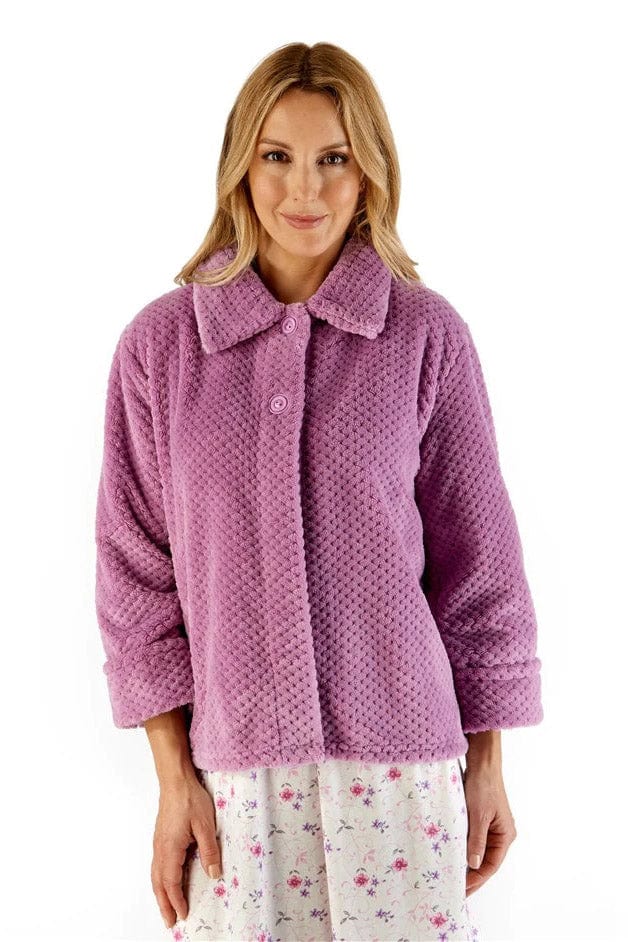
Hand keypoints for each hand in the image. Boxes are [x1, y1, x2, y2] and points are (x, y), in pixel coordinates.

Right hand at [151, 772, 222, 928]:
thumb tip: (214, 874)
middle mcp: (161, 848)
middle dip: (164, 904)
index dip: (177, 900)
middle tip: (170, 921)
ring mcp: (158, 842)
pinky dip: (159, 880)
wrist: (175, 780)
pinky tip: (165, 881)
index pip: (171, 882)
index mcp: (170, 848)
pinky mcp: (160, 837)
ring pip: (155, 875)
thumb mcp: (206, 825)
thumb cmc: (190, 799)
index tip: (183, 914)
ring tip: (166, 907)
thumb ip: (209, 851)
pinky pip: (157, 865)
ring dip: (160, 893)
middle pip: (159, 883)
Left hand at [462, 760, 516, 895]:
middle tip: (456, 889)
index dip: (477, 879)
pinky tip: (453, 855)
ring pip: (478, 851)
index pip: (490, 865)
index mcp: (505, 835)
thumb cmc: (483, 786)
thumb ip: (476, 840)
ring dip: (467, 863)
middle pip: (486, 861)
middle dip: (472, 875)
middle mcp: (501, 834)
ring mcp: (491, 826)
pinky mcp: (481, 819)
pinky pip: (473, 840)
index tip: (462, 889)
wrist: (482, 762)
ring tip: (453, 876)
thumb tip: (473, 865)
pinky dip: (464, 848)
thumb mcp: (478, 815)